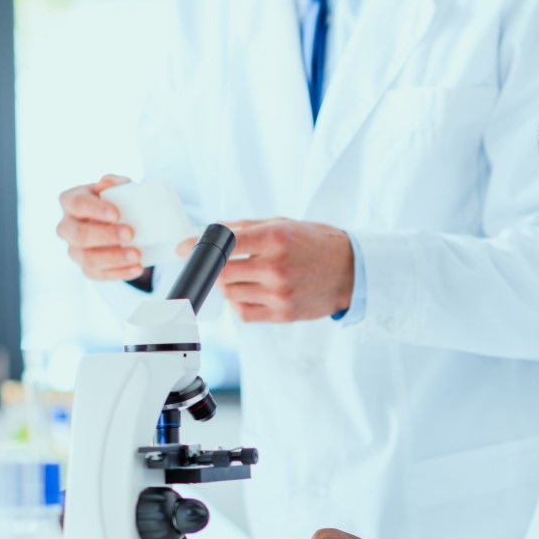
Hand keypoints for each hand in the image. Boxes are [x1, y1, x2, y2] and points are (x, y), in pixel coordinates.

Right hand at [57, 174, 144, 280]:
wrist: (122, 223)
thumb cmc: (117, 202)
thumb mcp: (119, 188)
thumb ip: (114, 183)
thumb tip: (107, 182)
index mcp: (70, 201)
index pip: (77, 204)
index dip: (95, 209)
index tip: (117, 214)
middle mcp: (67, 227)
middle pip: (79, 235)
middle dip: (106, 235)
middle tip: (130, 233)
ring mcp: (74, 250)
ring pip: (88, 258)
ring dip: (114, 257)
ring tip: (137, 254)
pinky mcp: (87, 268)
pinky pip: (99, 275)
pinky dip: (120, 272)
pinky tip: (137, 267)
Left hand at [180, 218, 353, 322]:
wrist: (352, 271)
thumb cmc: (317, 244)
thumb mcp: (284, 224)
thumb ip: (245, 227)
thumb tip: (209, 232)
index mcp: (275, 238)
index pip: (225, 243)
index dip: (198, 246)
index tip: (185, 248)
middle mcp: (276, 267)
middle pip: (222, 273)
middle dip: (217, 268)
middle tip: (224, 263)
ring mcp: (279, 294)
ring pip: (230, 294)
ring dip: (229, 285)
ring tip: (247, 276)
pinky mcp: (283, 314)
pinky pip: (244, 313)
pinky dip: (241, 303)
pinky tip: (254, 292)